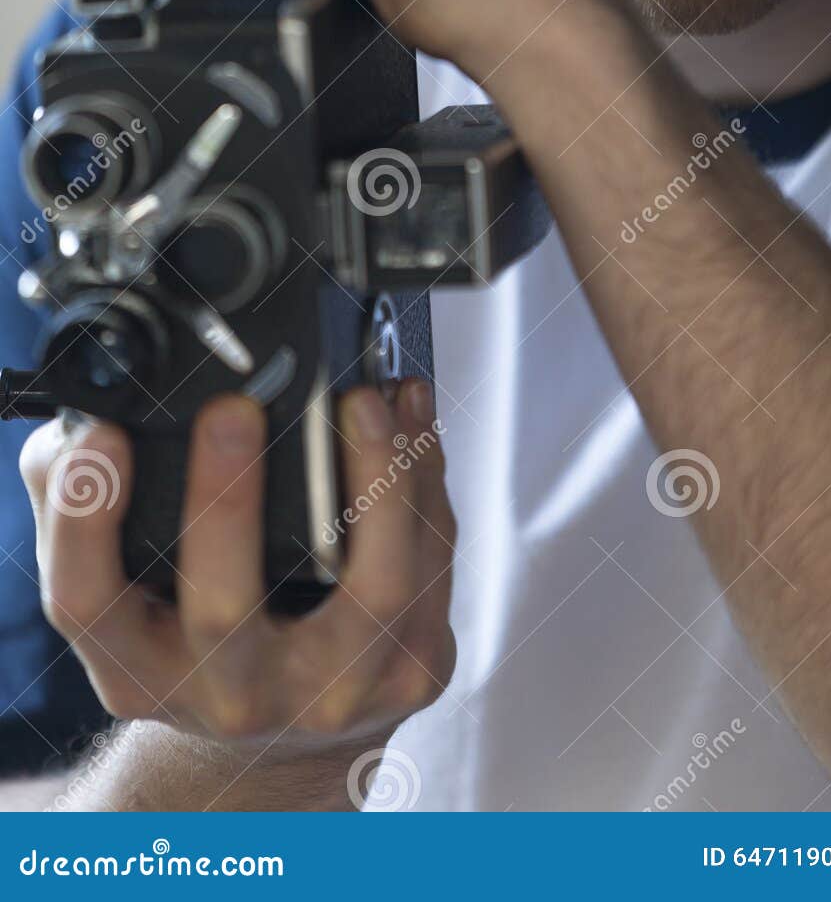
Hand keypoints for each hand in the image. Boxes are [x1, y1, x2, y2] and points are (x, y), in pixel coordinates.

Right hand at [18, 378, 455, 751]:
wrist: (279, 745)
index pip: (87, 601)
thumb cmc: (195, 632)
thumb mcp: (126, 590)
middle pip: (222, 610)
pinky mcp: (413, 672)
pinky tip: (409, 416)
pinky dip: (426, 479)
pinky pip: (434, 566)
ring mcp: (332, 693)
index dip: (84, 521)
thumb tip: (88, 423)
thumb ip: (90, 505)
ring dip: (374, 480)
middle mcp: (231, 697)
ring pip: (372, 589)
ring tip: (363, 398)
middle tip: (234, 408)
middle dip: (227, 499)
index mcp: (139, 670)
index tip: (101, 439)